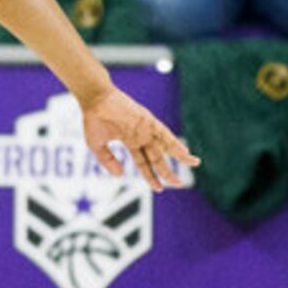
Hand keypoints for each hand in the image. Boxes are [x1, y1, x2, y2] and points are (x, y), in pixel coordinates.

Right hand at [80, 85, 198, 192]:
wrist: (94, 99)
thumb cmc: (93, 118)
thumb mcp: (96, 145)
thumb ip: (107, 160)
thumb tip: (120, 175)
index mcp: (130, 141)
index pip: (143, 163)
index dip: (151, 177)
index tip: (159, 189)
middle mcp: (140, 136)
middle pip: (157, 158)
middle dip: (168, 172)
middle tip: (179, 184)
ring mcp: (145, 128)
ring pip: (165, 145)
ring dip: (180, 155)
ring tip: (194, 163)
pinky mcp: (148, 121)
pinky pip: (164, 134)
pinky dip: (174, 143)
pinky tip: (184, 152)